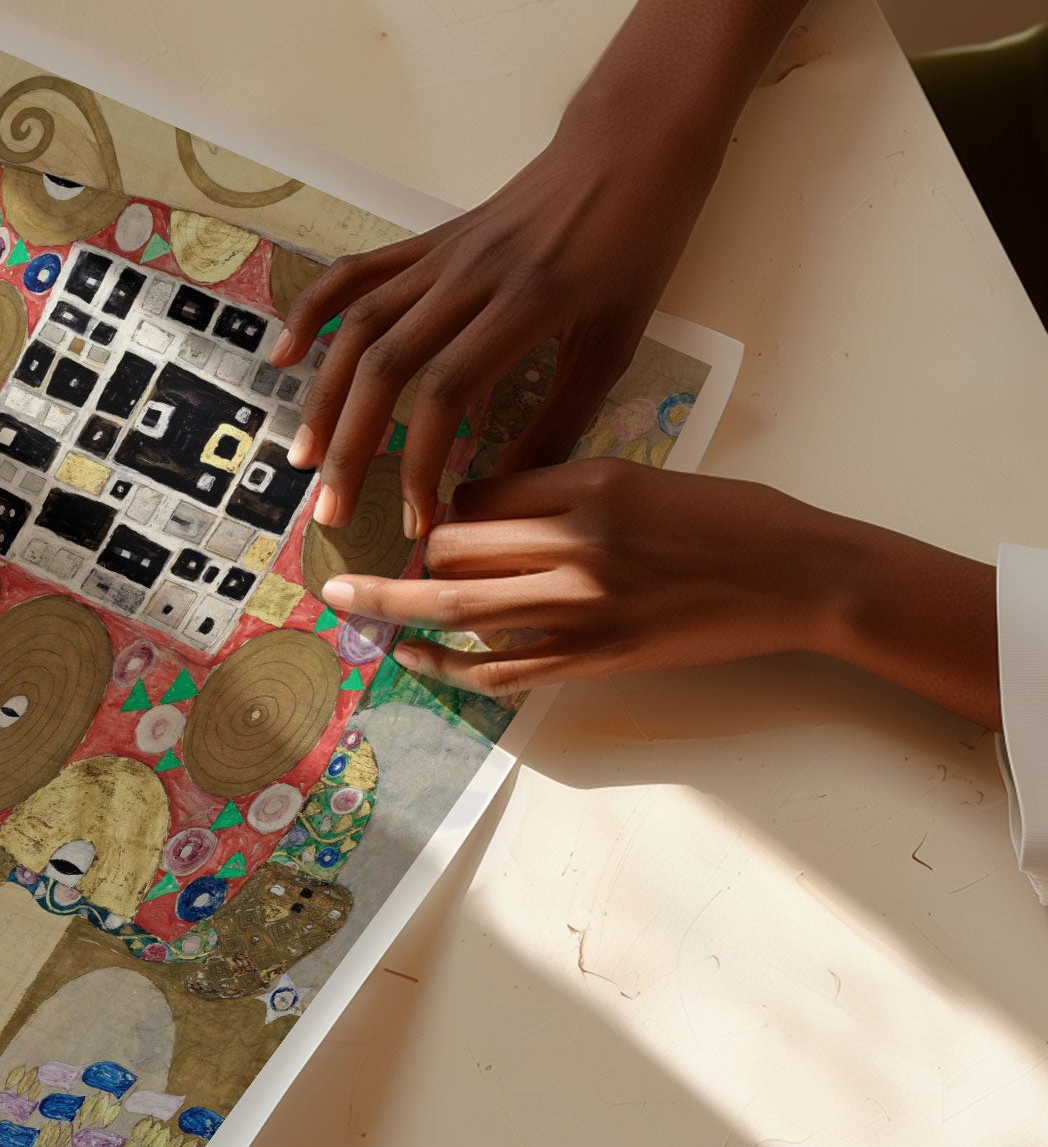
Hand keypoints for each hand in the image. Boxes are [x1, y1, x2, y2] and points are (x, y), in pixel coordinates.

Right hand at [270, 107, 718, 534]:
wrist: (627, 149)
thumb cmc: (634, 248)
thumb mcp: (614, 342)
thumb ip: (560, 419)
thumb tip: (510, 492)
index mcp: (525, 304)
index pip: (447, 393)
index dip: (422, 463)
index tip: (419, 520)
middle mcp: (470, 277)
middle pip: (386, 366)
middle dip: (353, 446)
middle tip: (334, 509)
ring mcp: (440, 254)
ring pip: (359, 327)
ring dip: (324, 397)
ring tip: (306, 457)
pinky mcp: (427, 241)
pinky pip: (356, 274)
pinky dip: (313, 312)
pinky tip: (285, 356)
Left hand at [320, 460, 1001, 729]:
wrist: (800, 577)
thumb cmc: (731, 519)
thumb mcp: (641, 477)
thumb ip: (564, 491)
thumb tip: (485, 510)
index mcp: (586, 484)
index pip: (478, 490)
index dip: (445, 505)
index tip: (428, 516)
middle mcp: (574, 543)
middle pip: (452, 546)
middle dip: (406, 555)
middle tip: (357, 561)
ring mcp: (582, 606)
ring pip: (457, 607)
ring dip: (393, 608)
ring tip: (347, 607)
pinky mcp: (596, 657)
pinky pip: (500, 669)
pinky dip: (446, 665)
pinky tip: (411, 658)